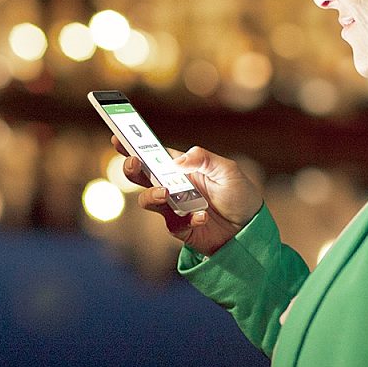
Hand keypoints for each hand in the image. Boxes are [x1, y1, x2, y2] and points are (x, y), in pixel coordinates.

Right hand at [114, 136, 262, 255]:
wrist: (250, 229)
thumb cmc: (239, 195)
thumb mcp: (228, 171)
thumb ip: (204, 159)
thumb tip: (178, 160)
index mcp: (181, 168)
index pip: (153, 154)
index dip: (133, 145)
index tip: (117, 137)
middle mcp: (173, 186)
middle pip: (141, 176)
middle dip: (132, 168)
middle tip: (135, 163)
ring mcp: (174, 208)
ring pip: (148, 200)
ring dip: (153, 195)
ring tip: (167, 193)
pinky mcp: (180, 228)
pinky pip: (173, 223)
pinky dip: (187, 219)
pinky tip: (202, 216)